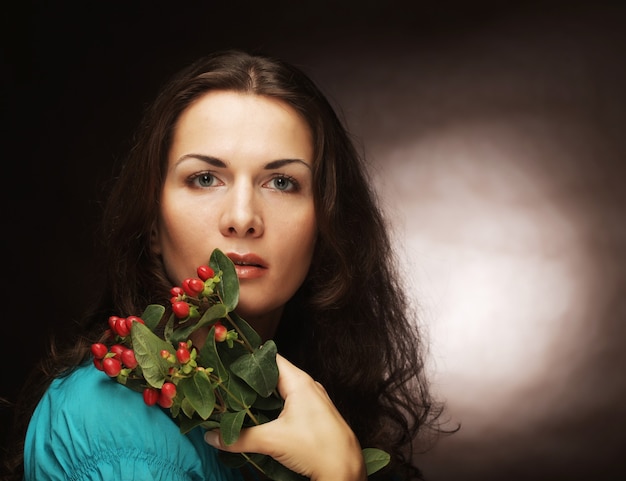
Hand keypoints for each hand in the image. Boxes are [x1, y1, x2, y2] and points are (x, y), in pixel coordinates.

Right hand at [204, 354, 366, 480]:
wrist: (346, 470)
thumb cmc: (317, 447)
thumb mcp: (273, 441)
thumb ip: (240, 437)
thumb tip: (212, 436)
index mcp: (299, 381)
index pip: (269, 359)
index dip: (248, 360)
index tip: (226, 364)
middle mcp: (307, 387)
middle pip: (273, 376)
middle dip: (250, 383)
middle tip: (225, 388)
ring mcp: (312, 401)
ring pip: (281, 393)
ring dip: (262, 399)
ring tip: (237, 404)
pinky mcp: (314, 417)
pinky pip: (289, 406)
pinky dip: (273, 410)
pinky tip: (260, 421)